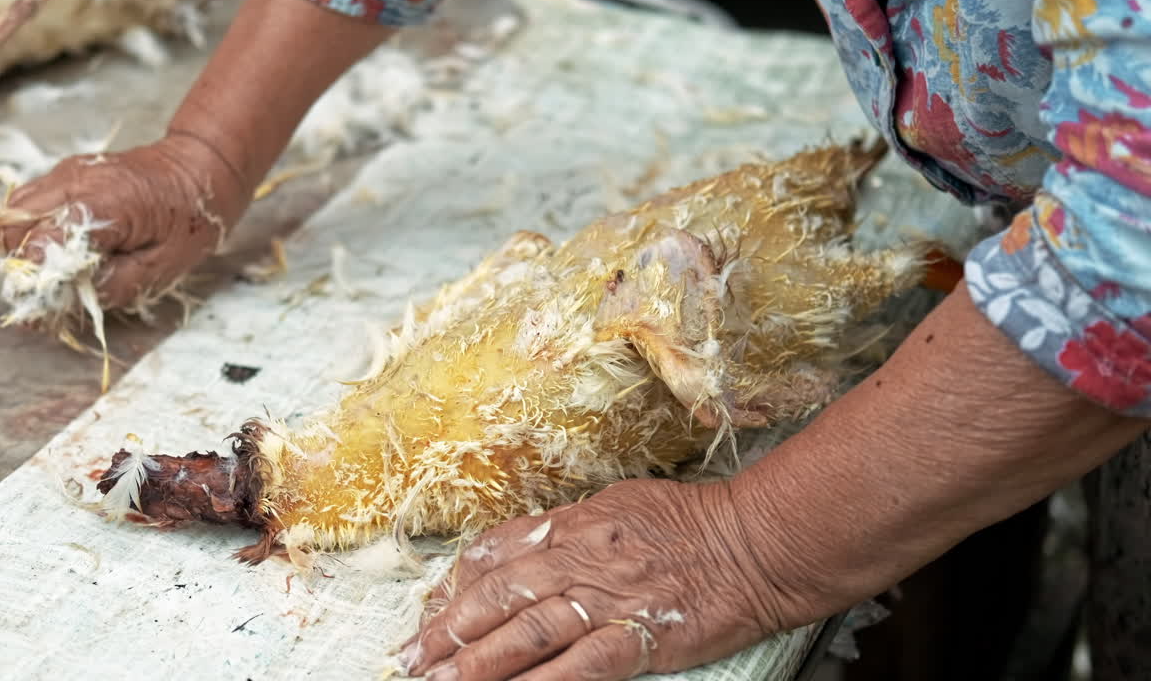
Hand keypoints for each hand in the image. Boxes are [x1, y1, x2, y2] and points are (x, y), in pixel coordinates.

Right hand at [0, 132, 247, 310]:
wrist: (197, 170)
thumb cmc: (189, 220)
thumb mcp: (161, 267)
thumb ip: (111, 285)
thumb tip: (65, 298)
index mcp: (106, 201)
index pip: (45, 240)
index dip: (38, 277)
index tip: (44, 304)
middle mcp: (76, 180)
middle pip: (14, 226)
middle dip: (25, 265)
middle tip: (52, 288)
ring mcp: (65, 173)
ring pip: (12, 214)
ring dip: (24, 247)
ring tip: (57, 268)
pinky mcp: (62, 174)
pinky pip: (27, 205)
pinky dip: (32, 231)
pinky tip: (63, 247)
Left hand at [399, 478, 798, 680]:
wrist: (756, 541)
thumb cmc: (694, 521)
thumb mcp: (619, 504)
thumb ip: (567, 527)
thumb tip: (519, 548)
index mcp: (574, 523)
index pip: (497, 554)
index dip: (456, 586)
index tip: (429, 612)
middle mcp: (582, 556)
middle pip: (499, 595)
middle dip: (449, 630)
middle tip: (411, 657)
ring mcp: (610, 596)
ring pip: (527, 631)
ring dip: (477, 662)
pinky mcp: (641, 635)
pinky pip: (581, 665)